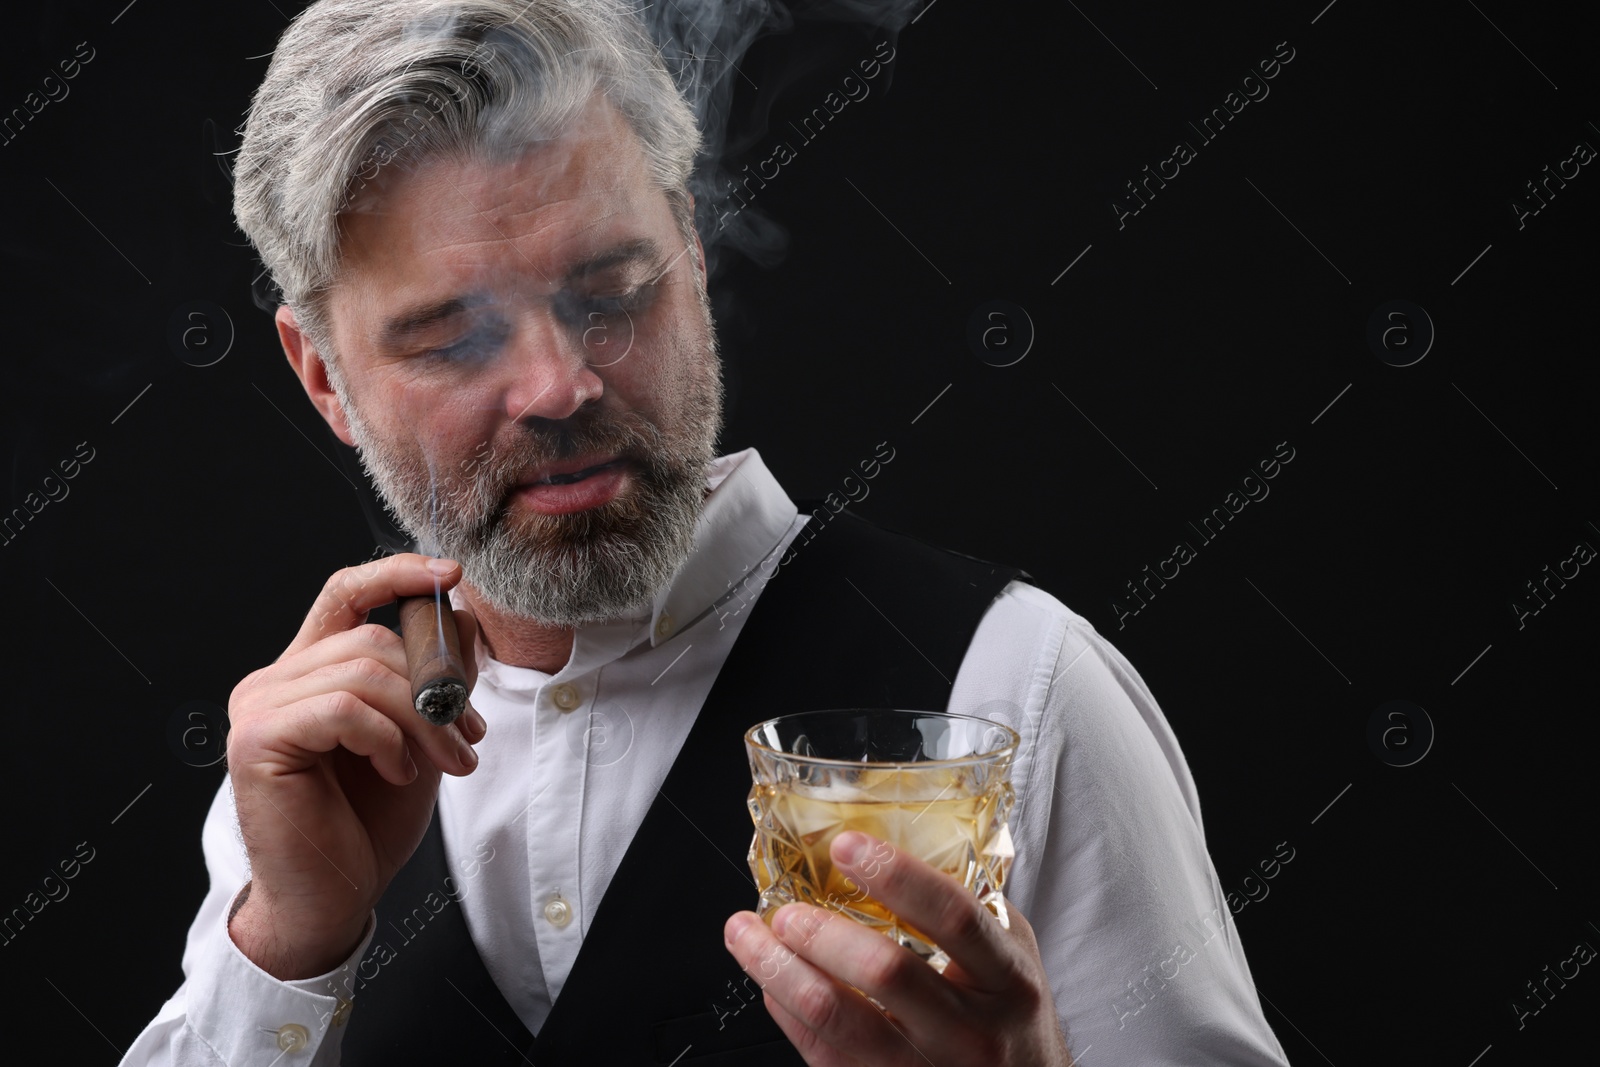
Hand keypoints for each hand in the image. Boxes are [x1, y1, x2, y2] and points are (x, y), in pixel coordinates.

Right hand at [225, 554, 486, 978]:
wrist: (330, 900)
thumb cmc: (366, 822)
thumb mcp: (418, 738)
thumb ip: (432, 680)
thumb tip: (461, 615)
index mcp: (306, 673)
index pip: (344, 594)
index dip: (396, 573)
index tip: (451, 575)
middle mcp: (272, 682)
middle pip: (371, 640)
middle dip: (437, 686)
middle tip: (471, 735)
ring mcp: (258, 709)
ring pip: (363, 673)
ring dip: (425, 719)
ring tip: (450, 761)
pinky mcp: (257, 741)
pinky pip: (343, 709)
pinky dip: (387, 739)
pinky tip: (399, 773)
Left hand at [723, 831, 1072, 1066]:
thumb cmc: (1013, 1022)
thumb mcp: (1013, 958)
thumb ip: (968, 907)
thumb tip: (892, 844)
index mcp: (1007, 979)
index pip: (952, 915)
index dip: (897, 875)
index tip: (848, 846)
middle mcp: (971, 1030)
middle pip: (885, 972)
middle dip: (821, 932)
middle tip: (786, 910)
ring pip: (837, 1019)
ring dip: (780, 971)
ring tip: (748, 936)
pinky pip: (822, 1054)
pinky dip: (785, 1011)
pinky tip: (770, 982)